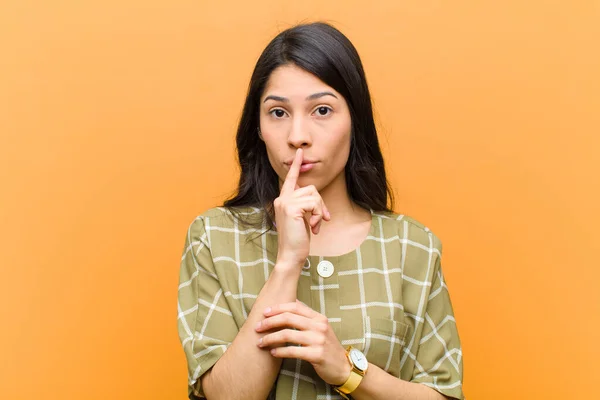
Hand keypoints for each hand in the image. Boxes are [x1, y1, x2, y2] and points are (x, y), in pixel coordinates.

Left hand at [255, 300, 351, 385]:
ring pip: (287, 334)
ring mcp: (318, 340)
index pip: (295, 306)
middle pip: (288, 318)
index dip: (278, 307)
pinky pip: (292, 351)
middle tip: (258, 327)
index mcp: (319, 318)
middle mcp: (319, 326)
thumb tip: (291, 302)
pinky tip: (273, 352)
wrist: (342, 367)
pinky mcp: (316, 355)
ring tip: (261, 342)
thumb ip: (307, 317)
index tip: (264, 312)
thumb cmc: (327, 347)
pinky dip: (280, 351)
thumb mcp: (321, 328)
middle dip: (269, 322)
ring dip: (270, 338)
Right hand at [273, 148, 330, 268]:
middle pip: (310, 188)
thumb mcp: (302, 219)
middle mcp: (281, 199)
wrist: (291, 255)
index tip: (301, 153)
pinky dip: (317, 214)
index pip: (290, 179)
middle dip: (320, 204)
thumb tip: (315, 198)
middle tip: (323, 219)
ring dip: (319, 210)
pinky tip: (314, 227)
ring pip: (314, 195)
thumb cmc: (298, 240)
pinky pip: (313, 203)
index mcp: (283, 200)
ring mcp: (285, 202)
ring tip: (316, 225)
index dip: (297, 166)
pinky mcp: (291, 208)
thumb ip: (304, 206)